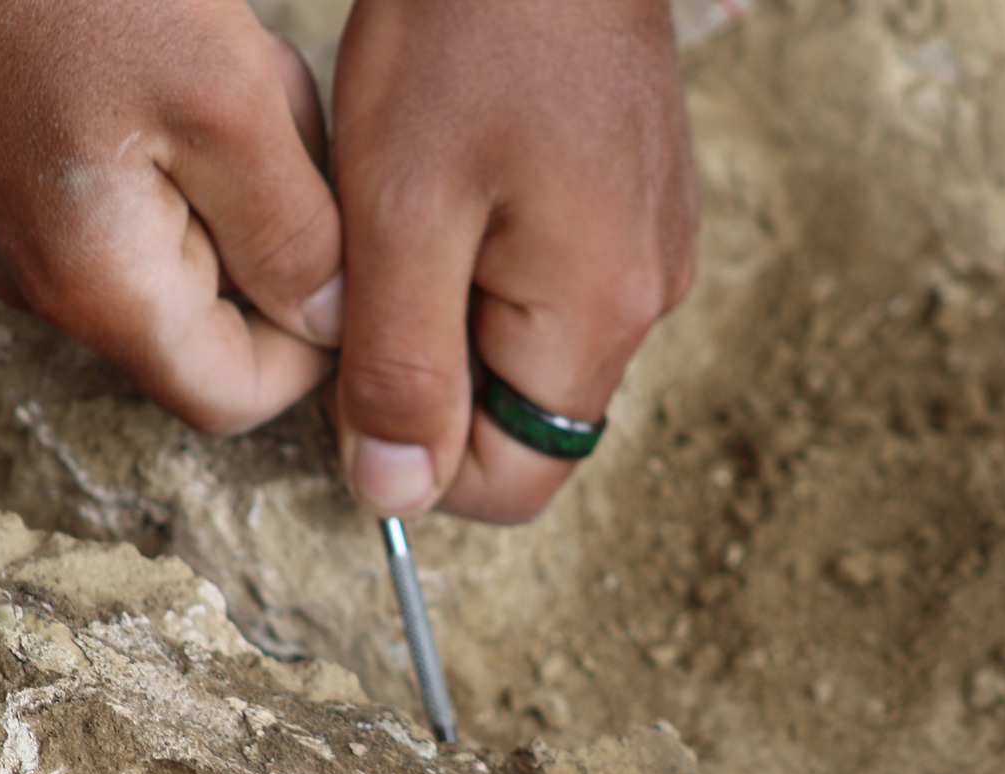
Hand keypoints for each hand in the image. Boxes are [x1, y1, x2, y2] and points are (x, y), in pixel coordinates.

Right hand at [0, 0, 344, 434]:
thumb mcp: (225, 102)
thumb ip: (291, 232)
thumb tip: (333, 324)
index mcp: (100, 290)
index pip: (232, 398)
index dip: (313, 350)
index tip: (351, 253)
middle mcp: (52, 285)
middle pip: (214, 318)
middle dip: (274, 226)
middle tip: (276, 112)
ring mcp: (28, 231)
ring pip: (186, 242)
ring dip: (236, 165)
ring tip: (227, 65)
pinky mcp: (20, 175)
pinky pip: (141, 190)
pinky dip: (190, 133)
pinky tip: (184, 51)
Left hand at [331, 0, 696, 522]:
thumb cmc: (468, 32)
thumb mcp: (400, 211)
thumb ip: (401, 368)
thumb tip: (398, 496)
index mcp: (596, 317)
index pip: (514, 483)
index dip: (417, 456)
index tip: (355, 365)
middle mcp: (645, 298)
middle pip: (522, 419)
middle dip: (432, 371)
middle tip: (375, 263)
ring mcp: (649, 244)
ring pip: (530, 347)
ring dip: (453, 308)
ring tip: (416, 202)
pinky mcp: (636, 199)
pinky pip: (552, 279)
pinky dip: (486, 255)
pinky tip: (457, 172)